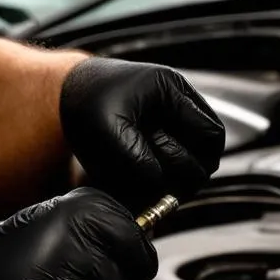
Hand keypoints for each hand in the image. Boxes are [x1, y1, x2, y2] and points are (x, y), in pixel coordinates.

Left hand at [60, 57, 225, 208]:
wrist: (68, 93)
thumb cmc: (85, 104)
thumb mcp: (106, 130)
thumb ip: (135, 157)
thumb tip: (158, 181)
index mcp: (171, 90)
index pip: (211, 134)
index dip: (199, 164)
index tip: (178, 186)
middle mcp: (178, 99)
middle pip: (209, 148)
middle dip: (189, 171)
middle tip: (167, 189)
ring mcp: (173, 112)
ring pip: (196, 154)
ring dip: (180, 172)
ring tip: (155, 183)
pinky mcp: (163, 125)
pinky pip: (180, 153)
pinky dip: (169, 169)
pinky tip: (149, 177)